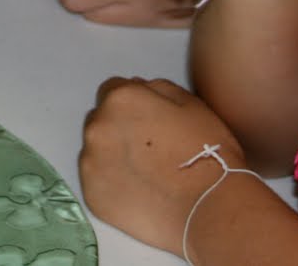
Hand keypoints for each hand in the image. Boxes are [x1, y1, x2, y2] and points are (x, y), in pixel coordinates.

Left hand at [81, 77, 241, 253]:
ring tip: (145, 173)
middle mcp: (97, 127)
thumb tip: (139, 87)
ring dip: (112, 154)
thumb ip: (157, 88)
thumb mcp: (190, 104)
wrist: (207, 209)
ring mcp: (90, 163)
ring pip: (96, 150)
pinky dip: (111, 182)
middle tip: (148, 148)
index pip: (113, 89)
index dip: (132, 103)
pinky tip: (138, 190)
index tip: (147, 120)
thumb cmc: (205, 154)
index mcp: (121, 99)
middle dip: (118, 127)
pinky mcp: (91, 194)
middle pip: (101, 119)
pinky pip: (96, 180)